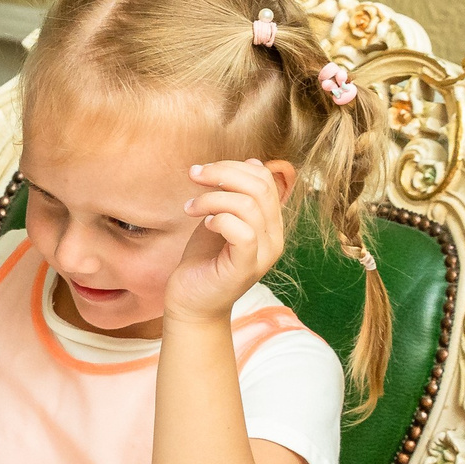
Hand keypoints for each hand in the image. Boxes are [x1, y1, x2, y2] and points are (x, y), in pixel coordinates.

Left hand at [168, 158, 291, 323]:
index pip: (265, 179)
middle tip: (194, 177)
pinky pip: (243, 232)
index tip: (203, 172)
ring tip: (190, 208)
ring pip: (249, 206)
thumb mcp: (220, 217)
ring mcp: (263, 254)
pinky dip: (219, 220)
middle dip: (222, 173)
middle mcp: (274, 238)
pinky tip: (204, 224)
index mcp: (270, 223)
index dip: (233, 166)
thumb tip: (253, 161)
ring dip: (212, 198)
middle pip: (260, 186)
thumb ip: (235, 193)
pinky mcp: (246, 268)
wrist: (192, 302)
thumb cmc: (204, 259)